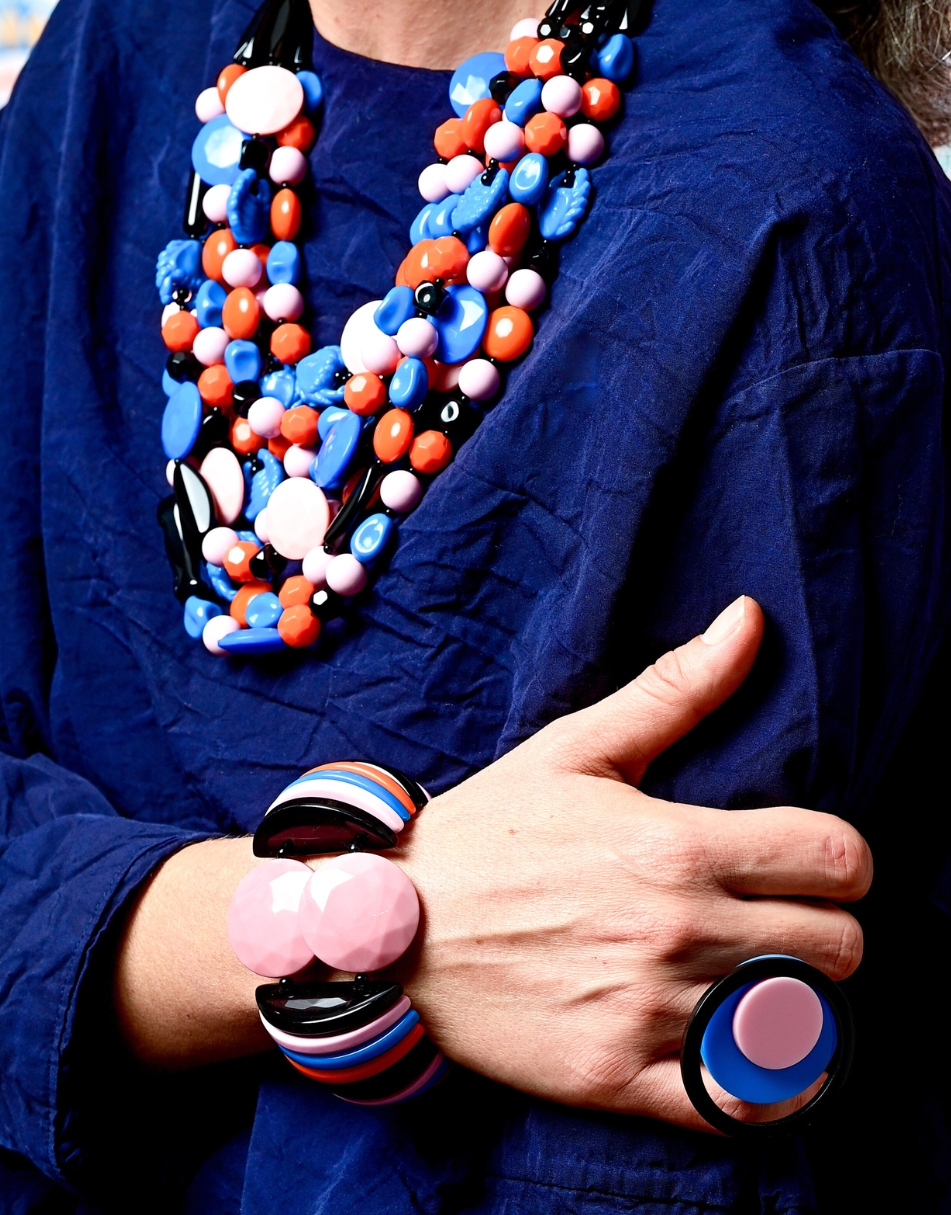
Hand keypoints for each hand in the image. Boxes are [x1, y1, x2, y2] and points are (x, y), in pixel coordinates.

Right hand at [390, 596, 872, 1129]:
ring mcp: (648, 1012)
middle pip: (839, 946)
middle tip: (784, 920)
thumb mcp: (576, 748)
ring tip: (760, 978)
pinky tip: (750, 1051)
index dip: (845, 859)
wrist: (391, 927)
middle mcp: (675, 931)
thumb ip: (676, 689)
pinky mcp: (617, 1077)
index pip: (837, 858)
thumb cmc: (488, 830)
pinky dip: (765, 1085)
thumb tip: (750, 618)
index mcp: (675, 844)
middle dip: (827, 928)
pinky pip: (741, 1106)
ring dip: (795, 999)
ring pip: (800, 1022)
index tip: (814, 864)